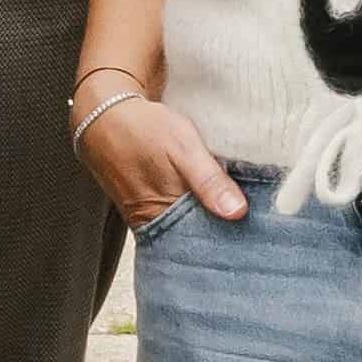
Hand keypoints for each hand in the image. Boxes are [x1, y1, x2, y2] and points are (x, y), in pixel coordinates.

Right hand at [72, 85, 245, 225]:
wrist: (105, 118)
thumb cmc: (143, 130)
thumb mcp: (183, 147)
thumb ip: (209, 180)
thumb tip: (236, 212)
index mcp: (165, 214)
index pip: (206, 243)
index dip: (232, 239)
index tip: (257, 235)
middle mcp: (157, 223)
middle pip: (197, 239)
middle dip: (224, 233)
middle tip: (253, 226)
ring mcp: (151, 218)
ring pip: (188, 229)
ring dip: (210, 222)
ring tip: (237, 214)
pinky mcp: (149, 208)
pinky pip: (178, 218)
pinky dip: (196, 212)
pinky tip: (211, 202)